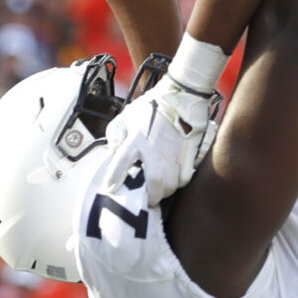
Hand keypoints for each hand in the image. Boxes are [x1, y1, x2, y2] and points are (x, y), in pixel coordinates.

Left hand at [106, 77, 220, 203]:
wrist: (182, 95)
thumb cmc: (152, 105)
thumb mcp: (127, 115)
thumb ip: (116, 133)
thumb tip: (114, 152)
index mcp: (137, 139)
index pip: (121, 163)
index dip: (114, 178)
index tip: (109, 189)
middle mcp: (155, 150)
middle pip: (154, 183)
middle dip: (150, 197)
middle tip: (146, 201)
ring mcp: (174, 154)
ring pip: (171, 184)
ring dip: (164, 192)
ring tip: (159, 192)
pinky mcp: (189, 154)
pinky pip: (184, 178)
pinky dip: (178, 184)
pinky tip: (173, 181)